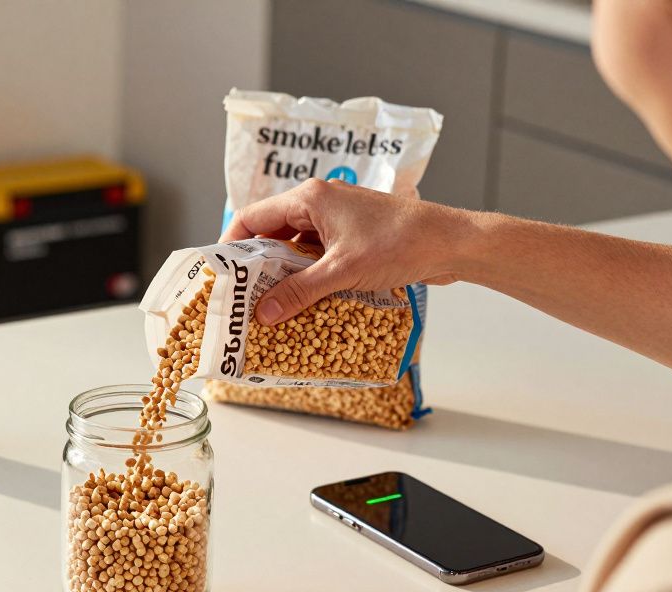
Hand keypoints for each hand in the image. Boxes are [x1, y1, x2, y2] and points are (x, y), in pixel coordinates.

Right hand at [220, 178, 477, 324]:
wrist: (451, 242)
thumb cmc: (402, 242)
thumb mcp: (342, 271)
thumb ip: (300, 291)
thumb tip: (264, 313)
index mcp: (310, 198)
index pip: (251, 217)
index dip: (231, 246)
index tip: (220, 275)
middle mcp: (319, 203)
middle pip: (270, 233)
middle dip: (255, 266)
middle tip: (240, 297)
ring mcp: (336, 220)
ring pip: (293, 247)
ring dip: (282, 274)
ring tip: (268, 305)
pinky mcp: (351, 236)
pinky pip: (316, 255)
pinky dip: (306, 276)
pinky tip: (301, 301)